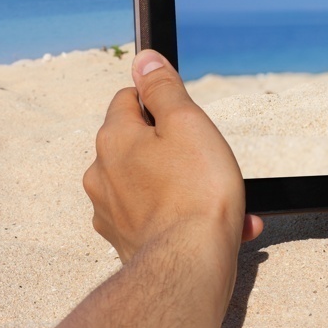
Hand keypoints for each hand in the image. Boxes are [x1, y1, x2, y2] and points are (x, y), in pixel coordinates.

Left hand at [84, 49, 263, 264]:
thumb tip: (143, 60)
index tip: (188, 120)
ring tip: (225, 202)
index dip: (163, 104)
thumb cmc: (195, 192)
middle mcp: (102, 174)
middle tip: (209, 162)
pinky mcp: (126, 241)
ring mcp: (111, 211)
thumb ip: (162, 88)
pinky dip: (184, 219)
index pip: (129, 99)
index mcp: (113, 138)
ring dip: (186, 188)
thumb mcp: (187, 122)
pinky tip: (223, 227)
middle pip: (139, 144)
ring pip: (152, 184)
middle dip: (176, 150)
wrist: (190, 267)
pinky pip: (158, 219)